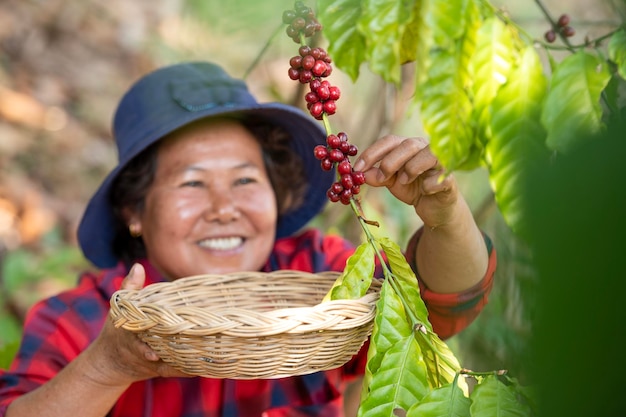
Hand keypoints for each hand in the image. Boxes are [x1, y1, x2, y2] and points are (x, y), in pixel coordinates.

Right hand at [86, 264, 191, 385]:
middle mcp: (141, 349)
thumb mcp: (119, 308)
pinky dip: (189, 369)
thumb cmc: (117, 329)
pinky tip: (206, 366)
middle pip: (158, 353)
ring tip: (203, 358)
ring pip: (169, 365)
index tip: (154, 353)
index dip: (145, 346)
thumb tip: (138, 266)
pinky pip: (176, 371)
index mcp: (130, 333)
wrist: (109, 363)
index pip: (137, 338)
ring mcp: (152, 362)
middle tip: (192, 345)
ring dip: (184, 362)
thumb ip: (130, 287)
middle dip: (172, 352)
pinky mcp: (161, 369)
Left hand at [353, 135, 458, 228]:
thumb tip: (360, 174)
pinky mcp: (450, 180)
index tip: (357, 168)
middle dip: (390, 162)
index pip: (389, 141)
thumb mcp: (391, 182)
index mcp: (408, 146)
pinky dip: (429, 185)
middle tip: (382, 178)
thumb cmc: (413, 188)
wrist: (434, 208)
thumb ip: (377, 176)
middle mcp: (425, 149)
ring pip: (428, 154)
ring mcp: (441, 163)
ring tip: (404, 182)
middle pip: (408, 144)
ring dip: (411, 168)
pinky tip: (425, 191)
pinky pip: (440, 178)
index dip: (372, 153)